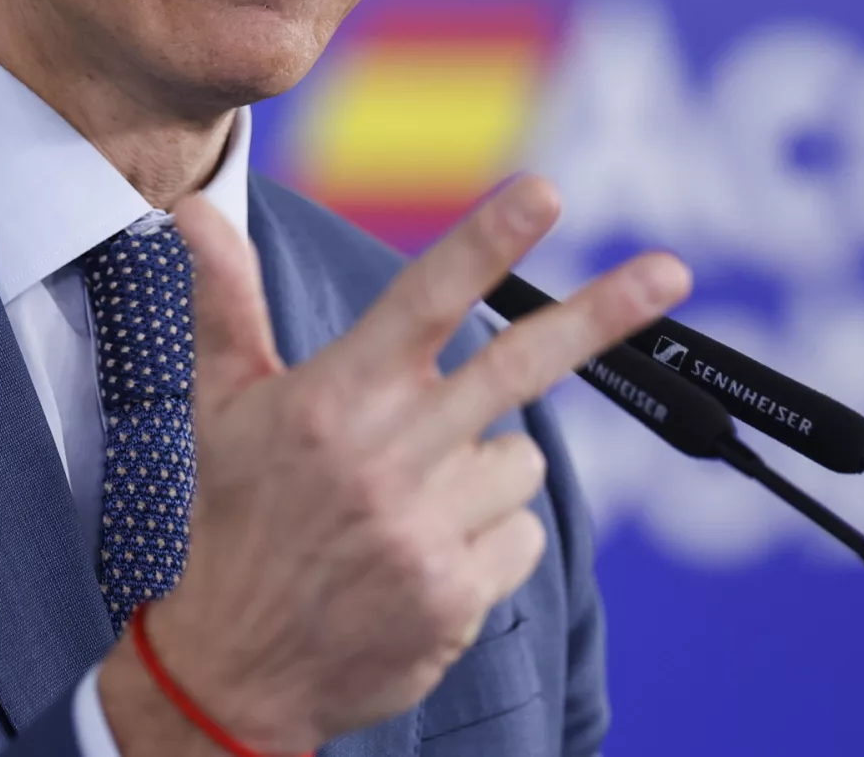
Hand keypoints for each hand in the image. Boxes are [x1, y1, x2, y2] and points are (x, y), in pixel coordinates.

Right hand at [93, 174, 688, 753]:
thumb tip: (192, 210)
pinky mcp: (455, 595)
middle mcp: (384, 456)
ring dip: (485, 469)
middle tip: (672, 271)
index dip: (486, 242)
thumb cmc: (235, 522)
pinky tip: (427, 555)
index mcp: (333, 398)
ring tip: (411, 503)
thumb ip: (227, 301)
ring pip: (520, 458)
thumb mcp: (221, 408)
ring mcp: (423, 529)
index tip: (543, 190)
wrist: (229, 673)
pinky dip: (490, 539)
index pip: (421, 298)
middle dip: (601, 314)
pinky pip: (523, 533)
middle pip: (516, 366)